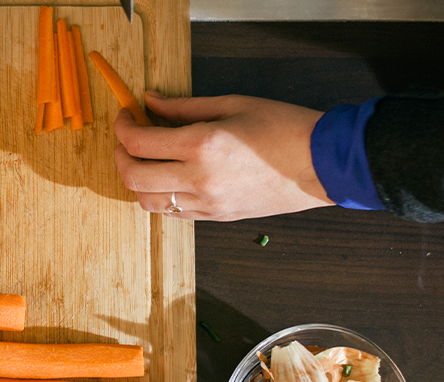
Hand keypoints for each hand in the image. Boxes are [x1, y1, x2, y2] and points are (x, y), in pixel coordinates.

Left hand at [113, 93, 333, 220]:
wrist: (324, 164)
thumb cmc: (284, 127)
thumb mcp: (232, 104)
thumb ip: (183, 107)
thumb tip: (150, 101)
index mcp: (202, 146)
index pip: (139, 143)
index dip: (123, 127)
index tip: (126, 116)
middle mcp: (199, 180)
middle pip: (134, 178)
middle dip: (120, 156)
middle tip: (127, 140)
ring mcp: (208, 203)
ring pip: (148, 202)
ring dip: (136, 181)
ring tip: (145, 161)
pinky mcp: (217, 217)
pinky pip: (173, 213)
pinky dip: (160, 196)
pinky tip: (168, 178)